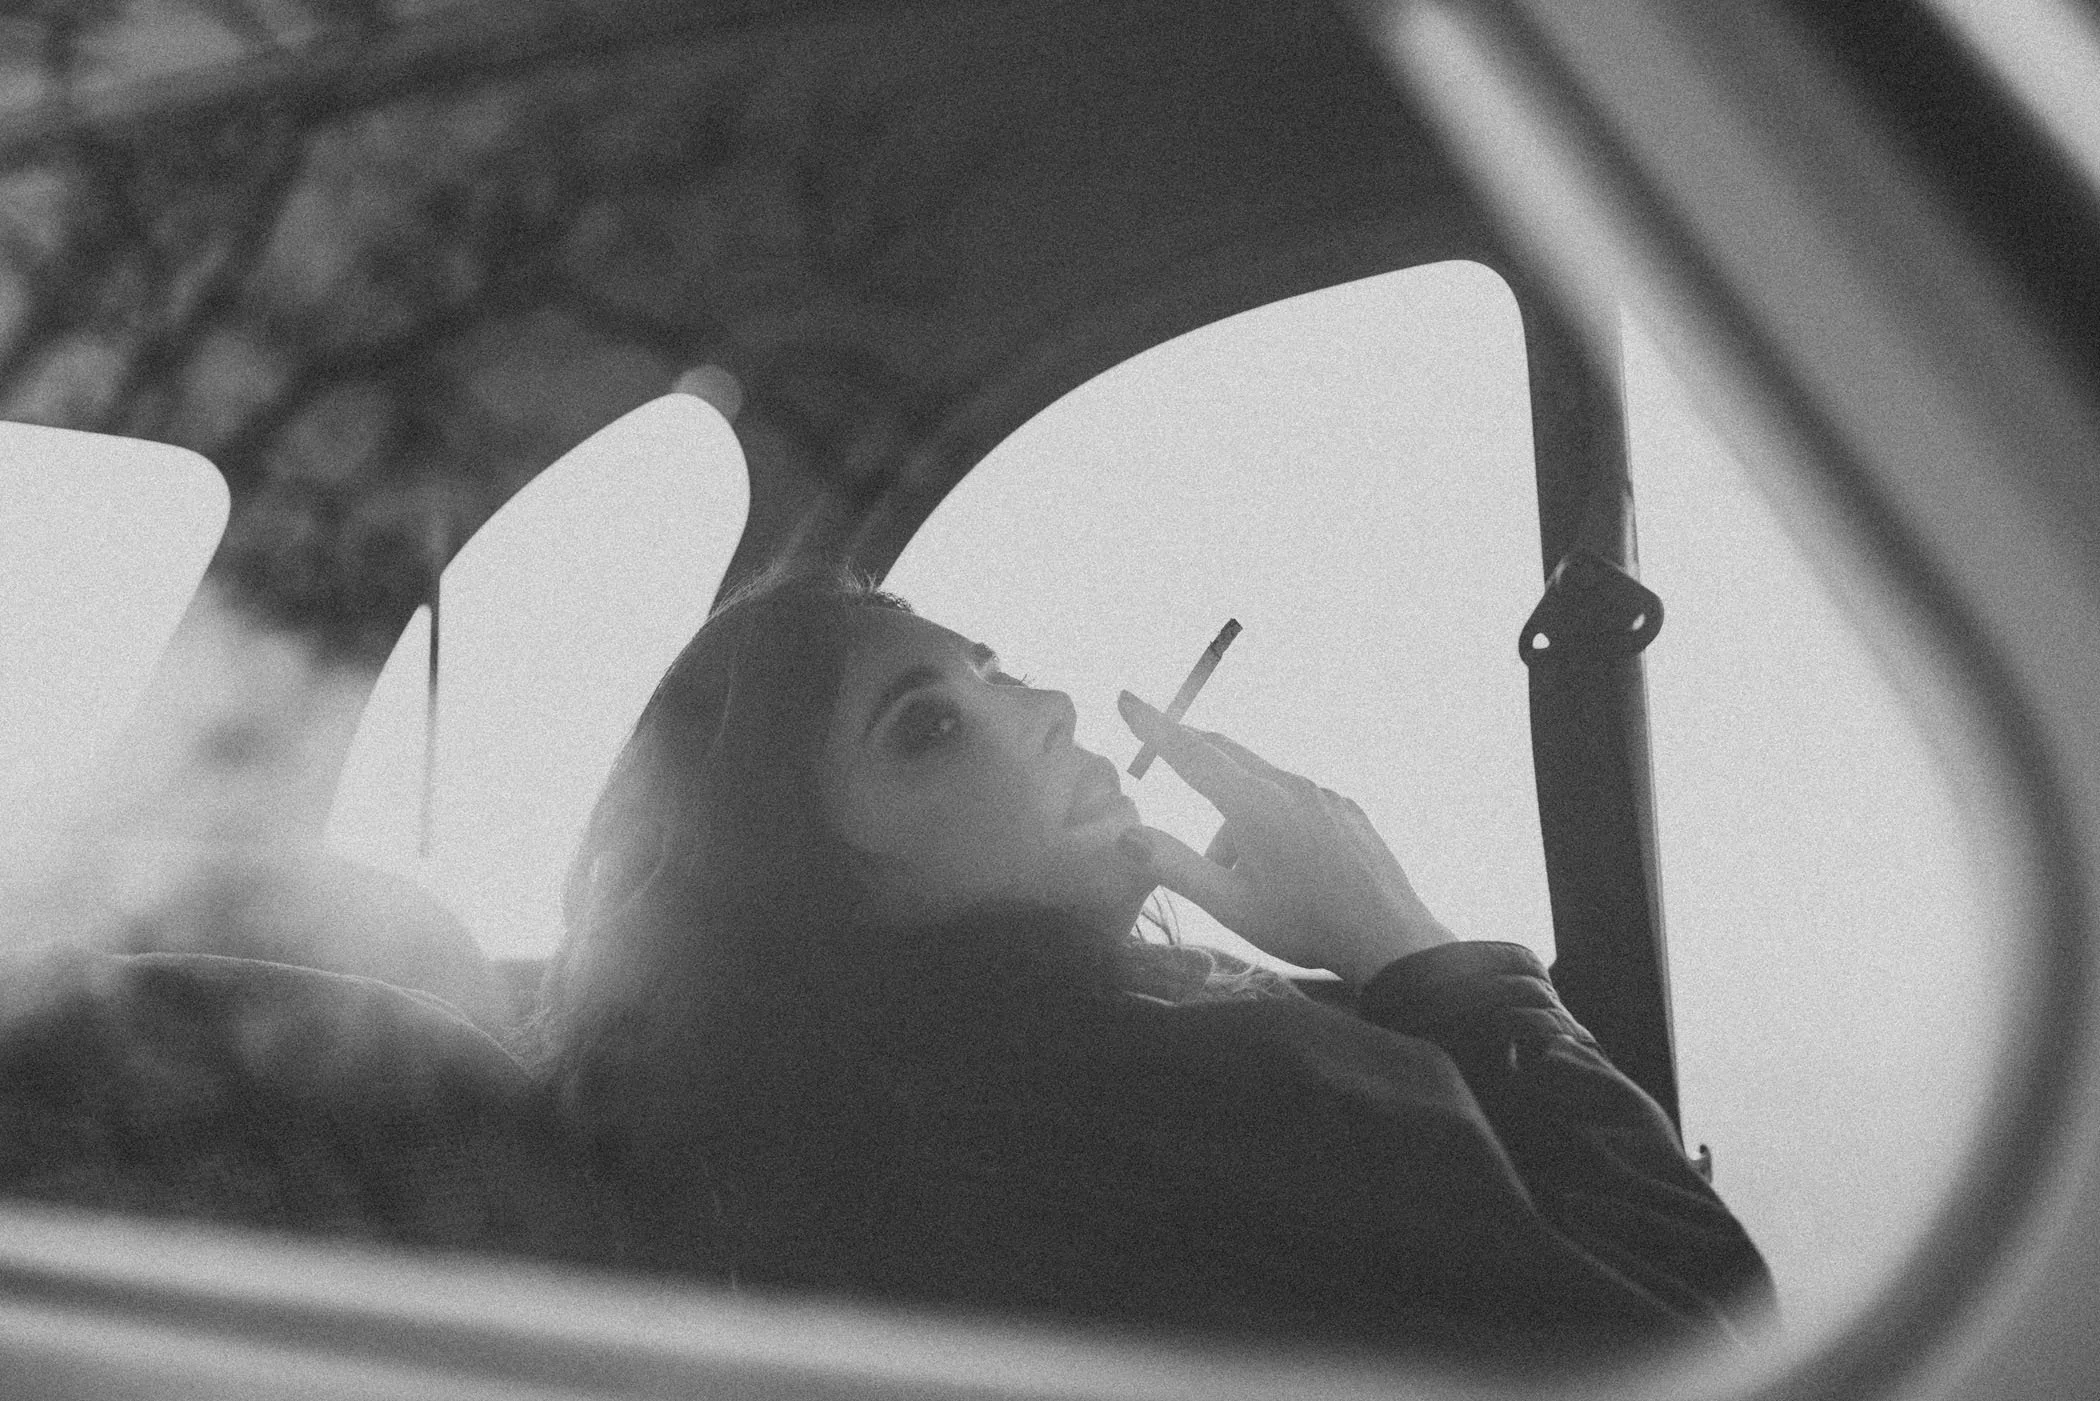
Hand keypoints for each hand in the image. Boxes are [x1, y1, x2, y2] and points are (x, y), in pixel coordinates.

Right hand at [1115, 690, 1454, 987]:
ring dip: (1235, 808)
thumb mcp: (1229, 905)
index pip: (1190, 752)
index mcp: (1254, 804)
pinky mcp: (1347, 808)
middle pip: (1226, 751)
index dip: (1154, 726)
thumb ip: (1174, 866)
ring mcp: (1323, 793)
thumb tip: (1125, 835)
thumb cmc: (1304, 925)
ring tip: (1238, 871)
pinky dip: (1272, 815)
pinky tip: (1284, 860)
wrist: (1390, 937)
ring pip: (1262, 783)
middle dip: (1190, 747)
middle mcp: (1289, 785)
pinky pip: (1296, 797)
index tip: (1125, 697)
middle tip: (1161, 744)